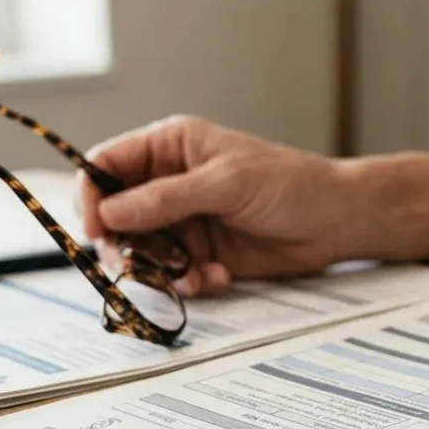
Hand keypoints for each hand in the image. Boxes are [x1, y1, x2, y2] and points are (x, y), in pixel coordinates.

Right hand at [78, 115, 357, 294]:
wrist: (336, 221)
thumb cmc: (290, 184)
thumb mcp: (226, 184)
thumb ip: (166, 199)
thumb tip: (109, 213)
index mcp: (169, 146)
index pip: (105, 165)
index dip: (91, 197)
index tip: (96, 231)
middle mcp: (169, 182)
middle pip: (114, 215)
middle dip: (122, 245)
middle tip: (134, 269)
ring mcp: (184, 219)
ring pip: (140, 251)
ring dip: (158, 271)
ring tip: (193, 275)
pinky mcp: (201, 252)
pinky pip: (171, 274)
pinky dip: (187, 282)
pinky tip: (217, 278)